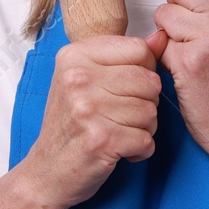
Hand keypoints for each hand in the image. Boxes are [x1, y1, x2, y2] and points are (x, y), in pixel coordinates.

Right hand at [21, 34, 163, 208]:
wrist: (47, 171)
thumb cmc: (70, 125)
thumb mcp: (88, 81)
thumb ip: (125, 57)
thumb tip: (161, 37)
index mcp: (75, 56)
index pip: (139, 49)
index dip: (144, 71)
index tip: (126, 88)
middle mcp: (79, 79)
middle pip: (149, 81)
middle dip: (146, 104)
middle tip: (121, 117)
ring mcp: (88, 109)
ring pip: (151, 111)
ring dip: (144, 129)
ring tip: (118, 132)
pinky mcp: (101, 139)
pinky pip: (147, 139)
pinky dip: (141, 150)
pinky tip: (120, 150)